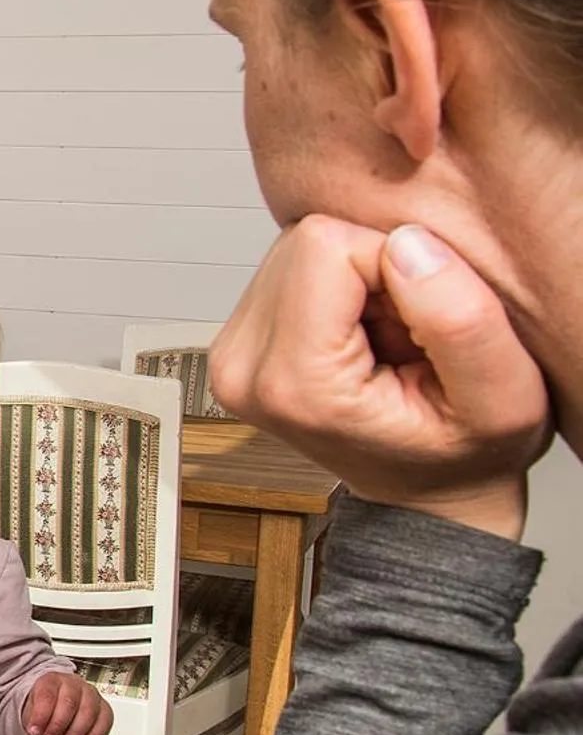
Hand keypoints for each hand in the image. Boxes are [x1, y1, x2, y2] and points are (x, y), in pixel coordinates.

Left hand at [22, 673, 111, 734]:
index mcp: (52, 680)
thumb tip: (35, 731)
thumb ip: (33, 720)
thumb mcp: (32, 711)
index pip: (47, 695)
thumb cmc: (46, 709)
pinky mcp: (105, 709)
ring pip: (88, 712)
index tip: (34, 732)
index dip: (40, 716)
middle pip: (69, 703)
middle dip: (58, 726)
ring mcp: (92, 695)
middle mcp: (74, 684)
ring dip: (75, 734)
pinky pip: (104, 722)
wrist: (60, 709)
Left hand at [209, 217, 550, 538]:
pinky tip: (363, 338)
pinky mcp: (238, 341)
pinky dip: (338, 290)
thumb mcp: (503, 400)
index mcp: (292, 385)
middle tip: (402, 336)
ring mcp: (231, 356)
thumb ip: (460, 319)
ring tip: (385, 342)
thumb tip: (405, 245)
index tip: (416, 326)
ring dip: (356, 282)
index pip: (325, 245)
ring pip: (296, 249)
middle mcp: (242, 370)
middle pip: (304, 242)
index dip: (393, 265)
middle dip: (370, 273)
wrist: (426, 493)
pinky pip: (292, 267)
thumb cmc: (463, 455)